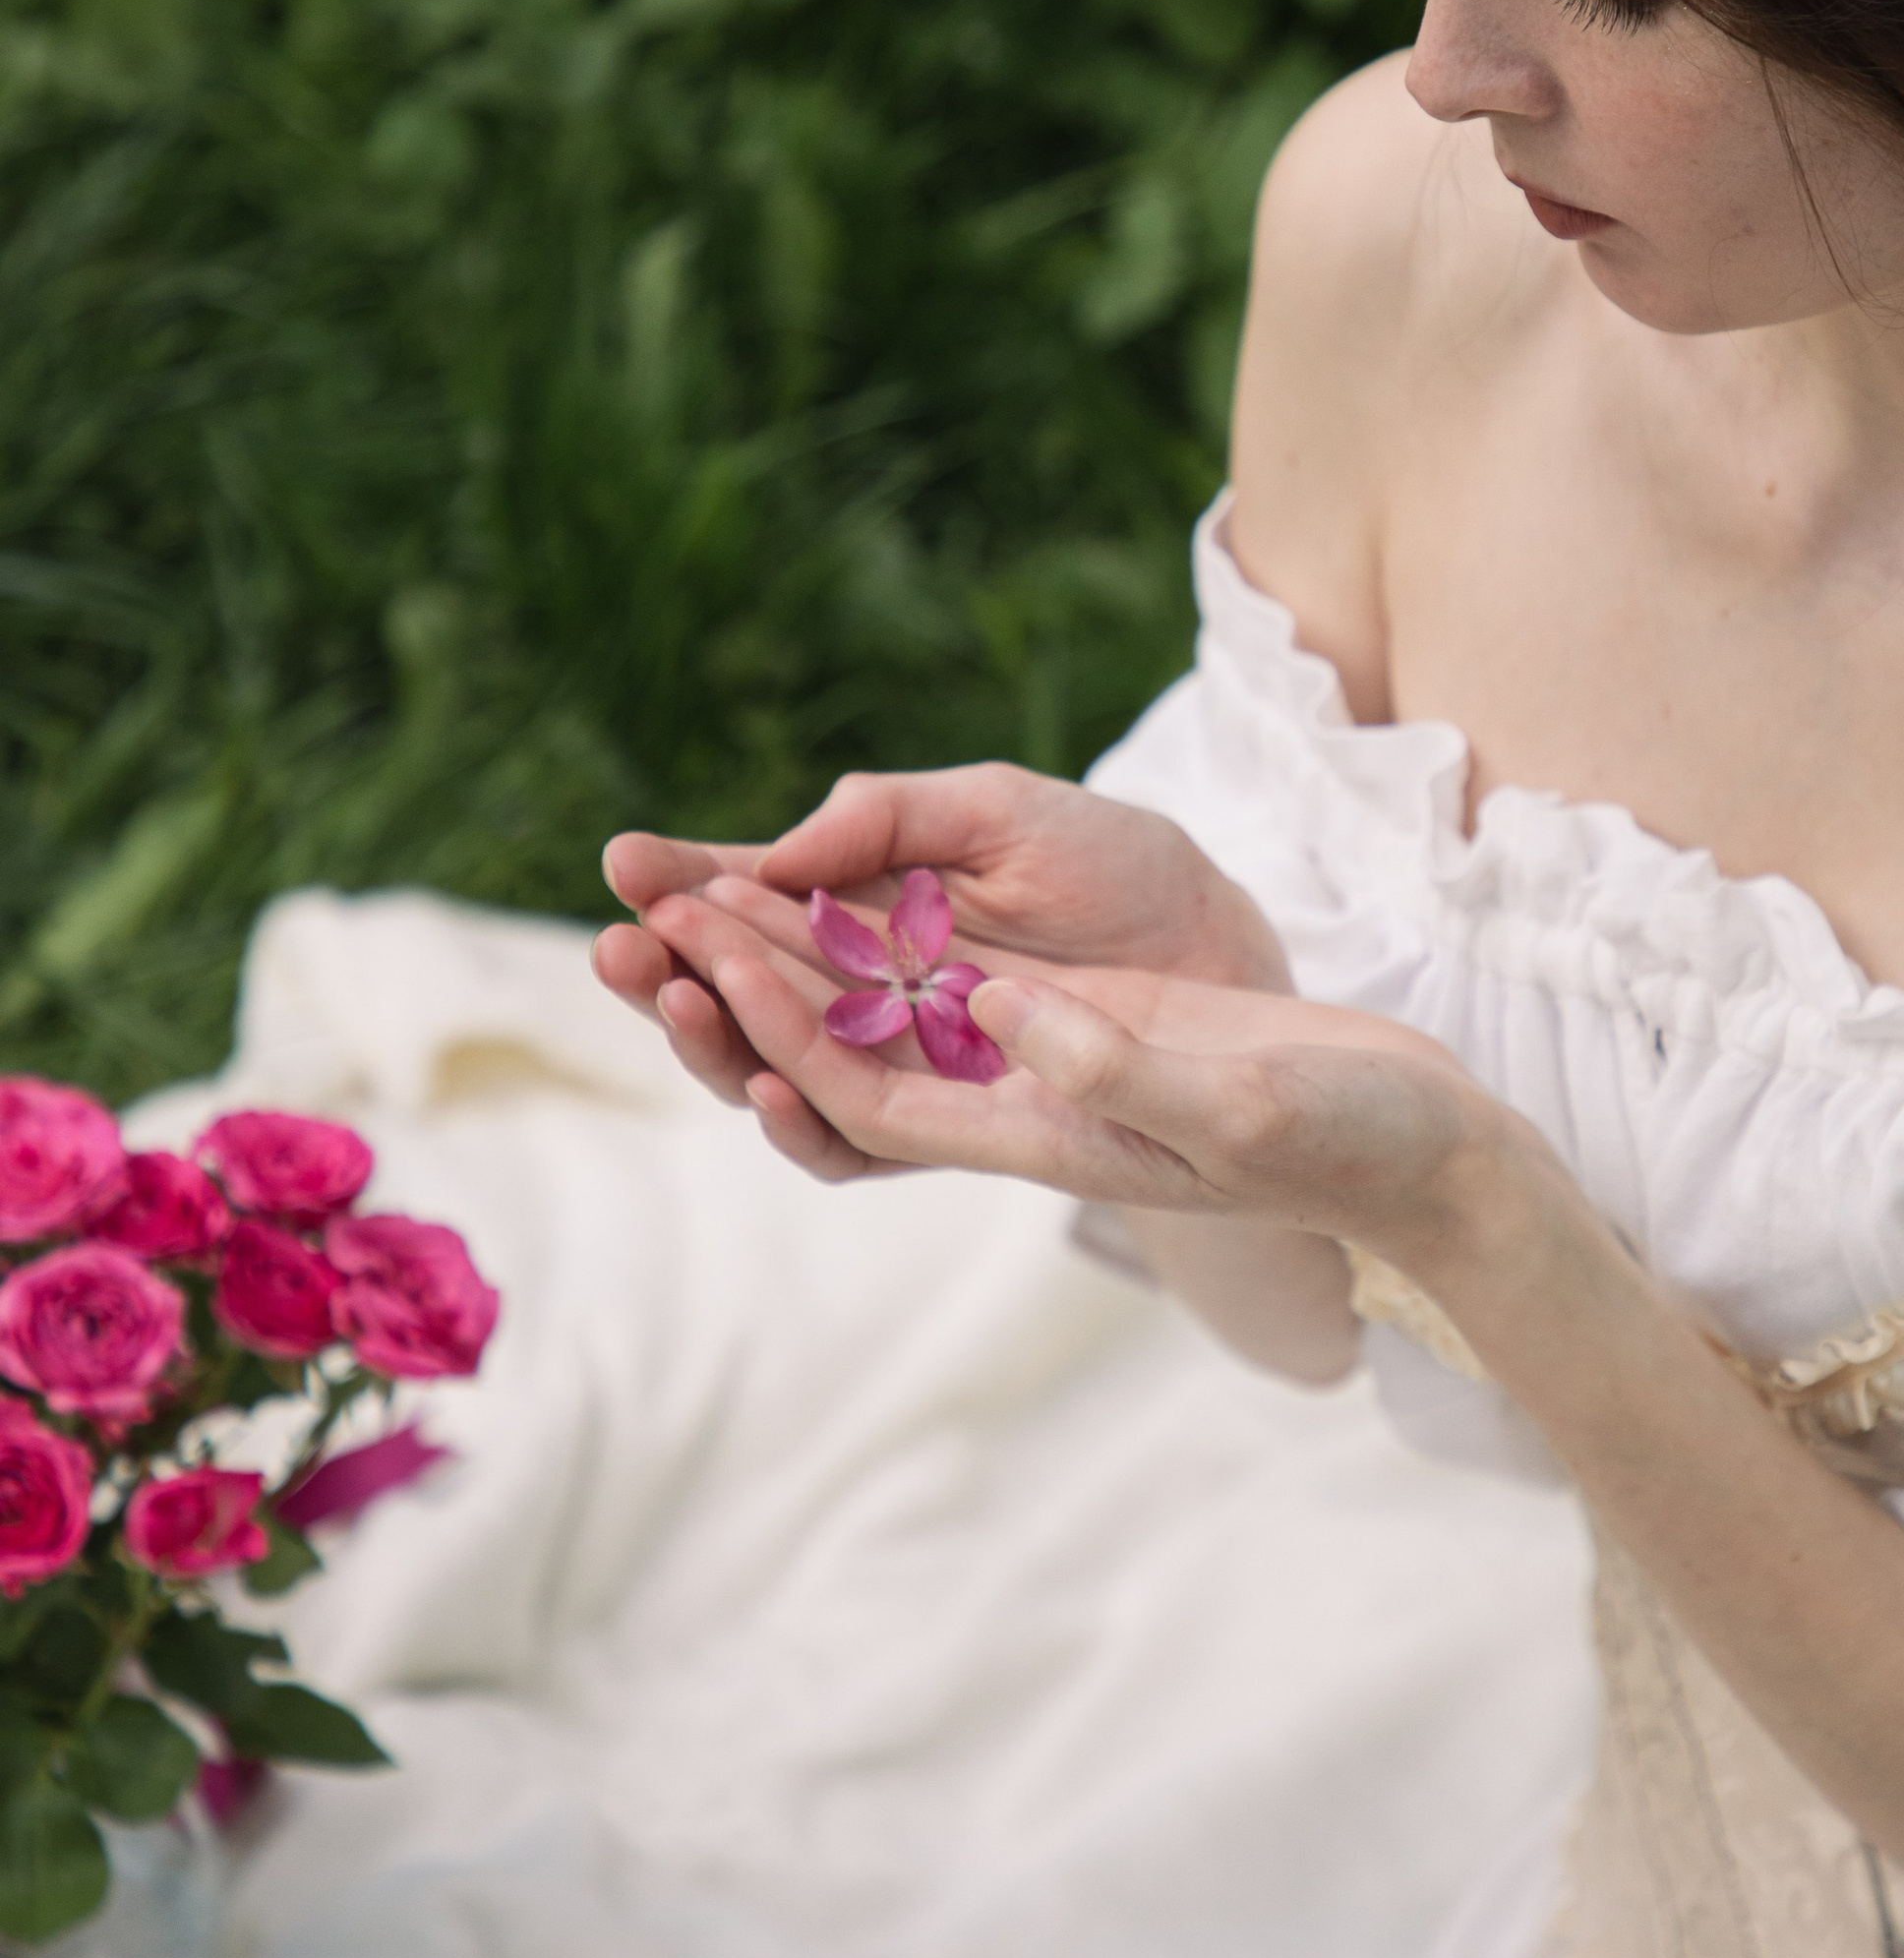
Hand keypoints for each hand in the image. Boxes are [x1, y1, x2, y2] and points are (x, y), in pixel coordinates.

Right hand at [594, 761, 1289, 1139]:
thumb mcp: (1006, 813)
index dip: (680, 884)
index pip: (746, 898)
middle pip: (732, 993)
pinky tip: (770, 1082)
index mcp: (864, 904)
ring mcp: (902, 1064)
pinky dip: (801, 1122)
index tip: (624, 860)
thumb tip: (776, 852)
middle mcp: (864, 992)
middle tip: (621, 940)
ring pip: (770, 1072)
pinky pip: (855, 1144)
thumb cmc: (1121, 869)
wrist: (1228, 948)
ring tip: (673, 994)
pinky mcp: (951, 1127)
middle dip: (664, 968)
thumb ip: (891, 819)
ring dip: (711, 1041)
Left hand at [633, 866, 1537, 1269]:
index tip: (713, 943)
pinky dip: (882, 933)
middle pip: (843, 1050)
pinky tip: (836, 873)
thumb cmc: (1349, 1142)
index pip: (865, 1092)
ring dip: (791, 951)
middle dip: (741, 984)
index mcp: (1041, 1138)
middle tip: (650, 897)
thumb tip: (1009, 1013)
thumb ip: (1127, 1069)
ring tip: (702, 879)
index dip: (779, 1027)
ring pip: (885, 1009)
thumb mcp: (1242, 1106)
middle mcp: (1021, 1103)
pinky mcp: (1089, 1015)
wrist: (1425, 1150)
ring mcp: (1052, 1057)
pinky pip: (953, 978)